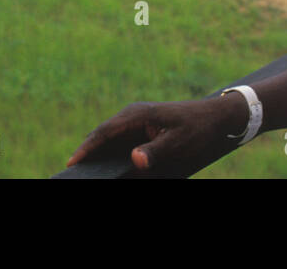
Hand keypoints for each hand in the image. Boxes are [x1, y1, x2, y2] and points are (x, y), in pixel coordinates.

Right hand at [65, 96, 245, 177]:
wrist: (215, 117)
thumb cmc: (196, 129)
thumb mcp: (178, 143)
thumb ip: (156, 152)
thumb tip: (135, 161)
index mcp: (137, 114)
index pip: (105, 131)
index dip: (87, 148)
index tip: (73, 163)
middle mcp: (132, 115)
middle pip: (102, 134)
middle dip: (87, 151)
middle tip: (72, 172)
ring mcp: (136, 121)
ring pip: (109, 138)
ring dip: (97, 152)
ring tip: (85, 172)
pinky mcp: (141, 128)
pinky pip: (120, 141)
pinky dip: (110, 152)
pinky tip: (107, 167)